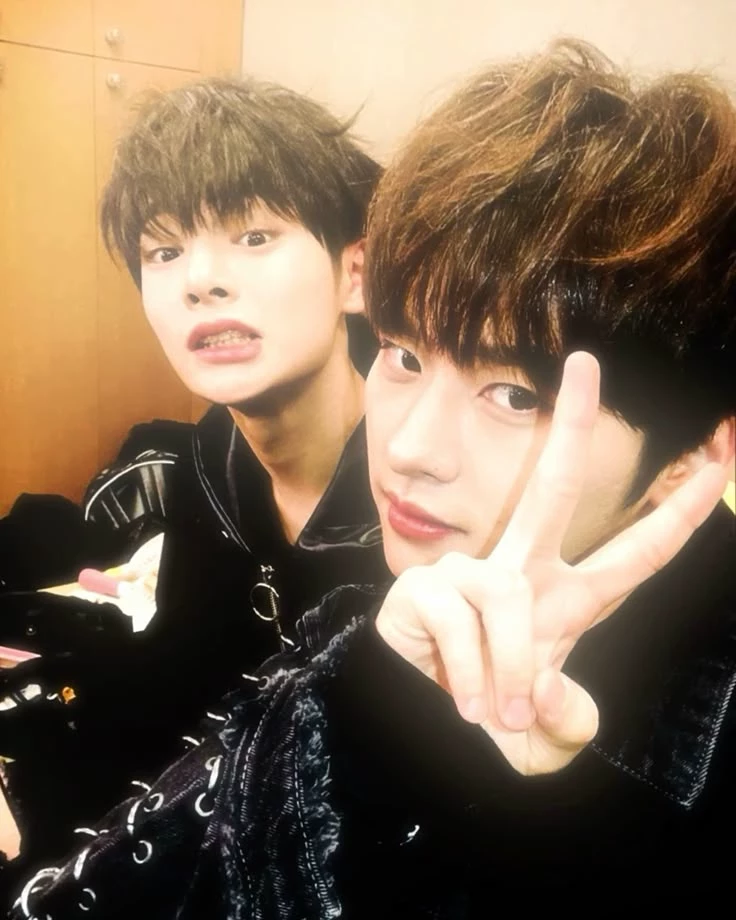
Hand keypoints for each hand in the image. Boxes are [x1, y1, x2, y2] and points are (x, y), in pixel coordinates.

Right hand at [376, 352, 726, 775]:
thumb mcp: (546, 735)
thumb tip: (550, 686)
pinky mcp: (427, 587)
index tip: (721, 458)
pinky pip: (461, 626)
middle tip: (585, 361)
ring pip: (510, 602)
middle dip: (574, 423)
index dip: (682, 512)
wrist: (421, 728)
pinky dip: (470, 676)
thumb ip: (568, 722)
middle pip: (552, 486)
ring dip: (510, 670)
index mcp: (569, 600)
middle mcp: (522, 572)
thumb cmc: (495, 719)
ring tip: (497, 714)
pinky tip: (463, 701)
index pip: (638, 552)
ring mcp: (472, 574)